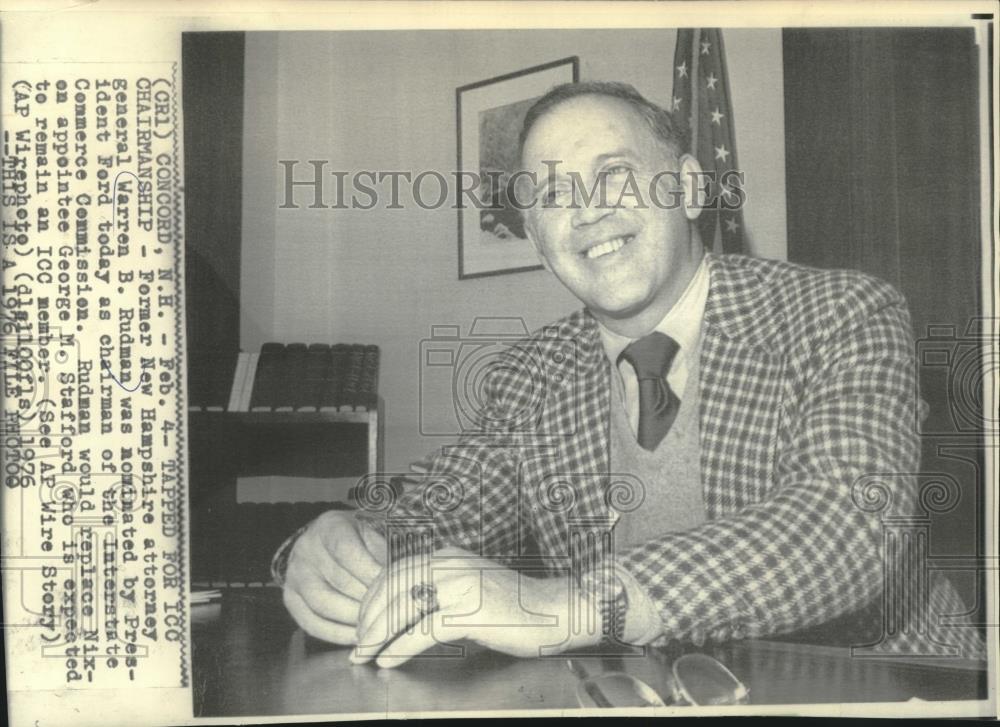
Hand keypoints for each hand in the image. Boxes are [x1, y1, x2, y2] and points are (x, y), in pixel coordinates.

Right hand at [282, 510, 385, 643]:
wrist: (327, 543)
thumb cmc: (359, 539)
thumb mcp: (372, 534)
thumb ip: (383, 553)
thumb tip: (395, 581)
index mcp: (328, 527)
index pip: (347, 551)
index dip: (370, 571)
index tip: (391, 586)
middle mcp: (306, 549)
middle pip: (338, 581)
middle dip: (367, 599)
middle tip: (389, 612)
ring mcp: (294, 575)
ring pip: (323, 605)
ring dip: (353, 619)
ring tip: (376, 627)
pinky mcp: (290, 599)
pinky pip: (311, 623)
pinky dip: (336, 634)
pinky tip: (357, 637)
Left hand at [351, 547, 600, 667]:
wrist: (555, 609)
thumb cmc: (515, 603)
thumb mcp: (471, 583)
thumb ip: (440, 587)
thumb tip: (402, 609)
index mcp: (447, 555)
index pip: (395, 571)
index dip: (372, 598)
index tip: (360, 622)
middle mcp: (450, 564)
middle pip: (393, 587)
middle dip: (368, 618)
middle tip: (357, 643)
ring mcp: (461, 586)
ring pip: (403, 608)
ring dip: (377, 635)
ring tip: (365, 654)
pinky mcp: (471, 613)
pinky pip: (424, 631)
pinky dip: (400, 647)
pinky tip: (388, 660)